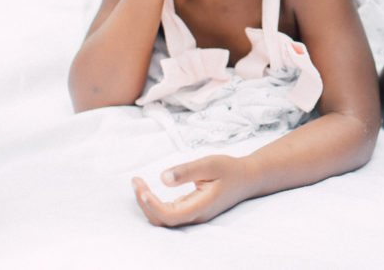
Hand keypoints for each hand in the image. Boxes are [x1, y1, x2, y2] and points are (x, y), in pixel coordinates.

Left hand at [132, 155, 250, 226]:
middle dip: (144, 203)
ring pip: (163, 218)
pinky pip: (168, 212)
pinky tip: (148, 190)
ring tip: (138, 184)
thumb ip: (187, 171)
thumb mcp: (210, 164)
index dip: (154, 206)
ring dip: (147, 203)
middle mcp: (195, 215)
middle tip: (136, 182)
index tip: (143, 190)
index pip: (171, 215)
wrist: (247, 178)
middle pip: (162, 220)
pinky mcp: (190, 210)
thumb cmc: (230, 169)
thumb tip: (163, 178)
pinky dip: (154, 203)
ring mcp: (192, 214)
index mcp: (201, 206)